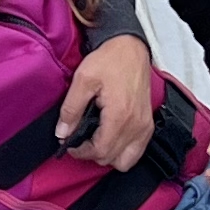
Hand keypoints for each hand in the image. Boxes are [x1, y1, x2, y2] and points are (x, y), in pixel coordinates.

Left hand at [58, 34, 158, 170]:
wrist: (131, 48)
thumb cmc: (110, 60)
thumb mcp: (83, 79)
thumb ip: (71, 109)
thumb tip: (62, 133)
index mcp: (120, 116)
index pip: (100, 151)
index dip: (81, 152)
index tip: (70, 143)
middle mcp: (136, 125)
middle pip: (111, 159)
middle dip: (92, 153)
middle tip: (79, 139)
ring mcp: (144, 126)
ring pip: (126, 161)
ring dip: (109, 155)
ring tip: (96, 139)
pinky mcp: (148, 124)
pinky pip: (137, 151)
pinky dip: (123, 151)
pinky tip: (110, 137)